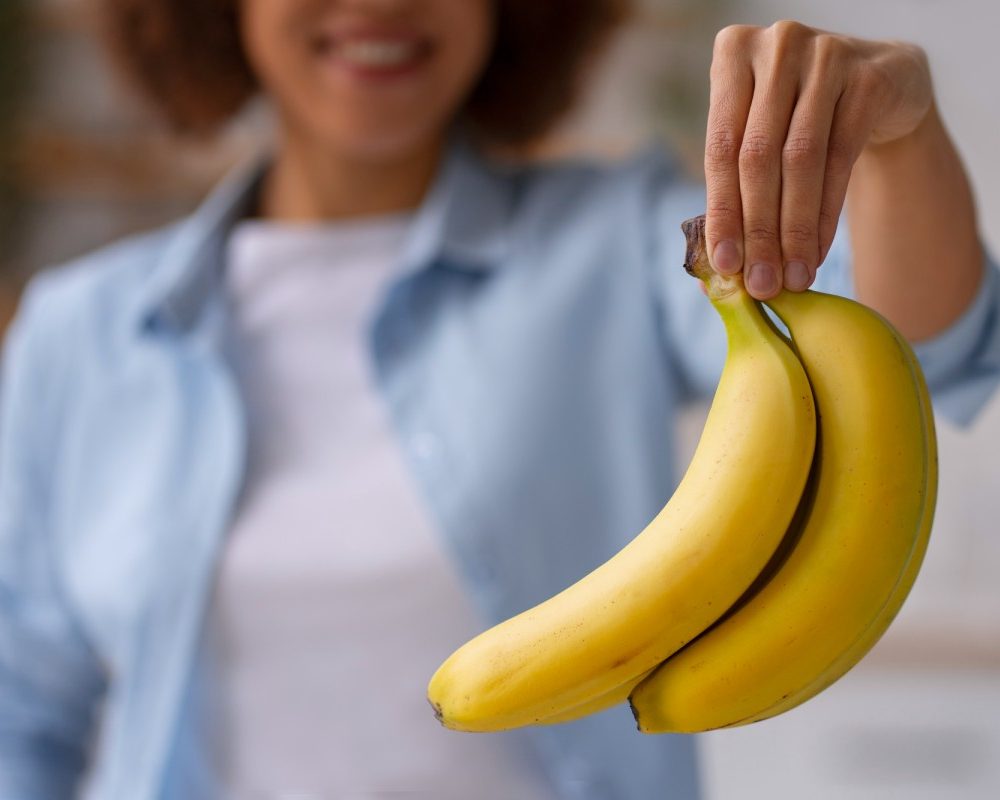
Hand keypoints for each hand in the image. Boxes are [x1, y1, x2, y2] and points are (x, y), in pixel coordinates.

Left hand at [704, 21, 932, 298]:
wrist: (881, 83)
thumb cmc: (799, 119)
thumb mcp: (760, 137)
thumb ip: (734, 189)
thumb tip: (712, 274)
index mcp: (732, 55)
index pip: (720, 149)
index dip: (722, 212)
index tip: (724, 266)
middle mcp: (776, 46)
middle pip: (758, 157)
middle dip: (757, 229)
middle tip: (761, 284)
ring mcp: (825, 56)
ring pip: (801, 161)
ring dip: (794, 230)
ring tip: (791, 278)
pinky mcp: (868, 78)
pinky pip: (841, 159)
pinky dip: (826, 214)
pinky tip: (816, 252)